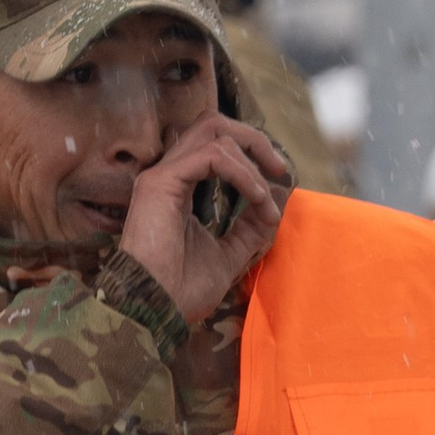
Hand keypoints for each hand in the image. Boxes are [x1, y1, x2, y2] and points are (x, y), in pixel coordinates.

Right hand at [116, 111, 291, 321]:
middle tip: (280, 169)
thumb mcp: (228, 255)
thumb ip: (248, 230)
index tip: (280, 181)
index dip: (251, 154)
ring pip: (214, 133)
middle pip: (213, 125)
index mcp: (179, 188)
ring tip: (266, 198)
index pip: (215, 146)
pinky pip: (213, 157)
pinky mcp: (161, 183)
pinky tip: (257, 199)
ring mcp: (162, 175)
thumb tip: (275, 205)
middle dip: (254, 140)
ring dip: (252, 162)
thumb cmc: (182, 290)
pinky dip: (242, 174)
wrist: (154, 309)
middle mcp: (168, 174)